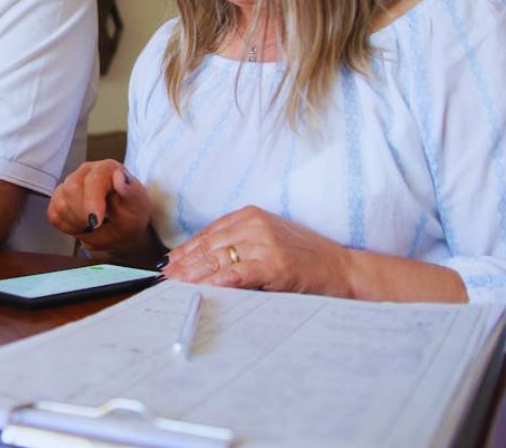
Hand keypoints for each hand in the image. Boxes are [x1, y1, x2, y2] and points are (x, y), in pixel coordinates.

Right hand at [47, 160, 152, 254]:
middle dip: (83, 213)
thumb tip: (120, 176)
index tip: (96, 221)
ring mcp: (70, 183)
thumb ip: (130, 190)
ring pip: (60, 202)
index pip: (93, 180)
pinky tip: (81, 226)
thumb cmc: (131, 214)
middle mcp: (86, 172)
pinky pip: (54, 214)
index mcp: (107, 168)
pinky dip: (67, 226)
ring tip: (92, 225)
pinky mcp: (59, 198)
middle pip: (71, 189)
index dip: (92, 201)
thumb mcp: (138, 205)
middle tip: (97, 225)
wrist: (121, 228)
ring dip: (76, 221)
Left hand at [162, 205, 353, 297]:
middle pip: (208, 246)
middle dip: (184, 264)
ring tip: (174, 286)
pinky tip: (200, 290)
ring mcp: (263, 242)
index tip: (169, 263)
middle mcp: (253, 224)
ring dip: (192, 275)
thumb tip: (200, 261)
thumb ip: (237, 245)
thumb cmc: (303, 258)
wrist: (340, 269)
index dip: (185, 250)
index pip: (208, 233)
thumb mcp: (267, 240)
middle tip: (165, 278)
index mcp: (250, 215)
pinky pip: (234, 274)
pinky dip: (214, 283)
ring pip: (216, 260)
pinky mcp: (272, 263)